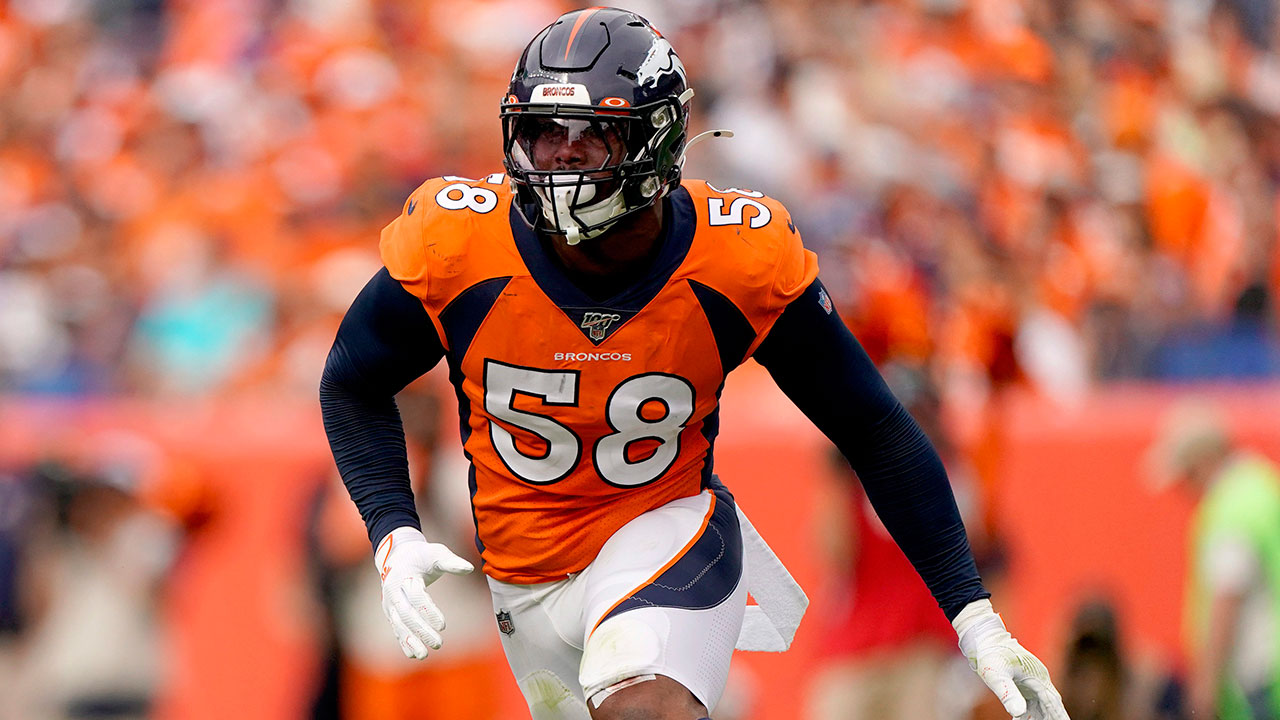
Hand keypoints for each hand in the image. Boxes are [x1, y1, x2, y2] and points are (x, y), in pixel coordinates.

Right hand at [374, 526, 474, 658]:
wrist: (397, 556)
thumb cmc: (422, 556)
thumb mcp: (436, 553)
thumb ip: (451, 562)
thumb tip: (470, 569)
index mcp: (405, 575)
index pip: (416, 596)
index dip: (429, 611)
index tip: (443, 626)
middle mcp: (394, 591)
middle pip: (406, 614)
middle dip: (421, 630)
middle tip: (438, 644)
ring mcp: (390, 603)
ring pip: (399, 625)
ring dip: (411, 640)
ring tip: (423, 655)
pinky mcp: (391, 612)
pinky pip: (397, 628)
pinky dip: (403, 642)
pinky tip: (413, 654)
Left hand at [954, 599, 1069, 719]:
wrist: (984, 639)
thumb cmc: (990, 654)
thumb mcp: (995, 674)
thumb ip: (1007, 693)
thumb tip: (1019, 713)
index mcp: (1037, 677)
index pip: (1052, 702)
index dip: (1059, 715)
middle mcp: (1038, 680)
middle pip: (1050, 705)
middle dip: (1053, 718)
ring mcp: (1031, 681)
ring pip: (1040, 705)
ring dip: (1040, 717)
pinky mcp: (1022, 683)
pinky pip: (1030, 702)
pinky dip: (1028, 713)